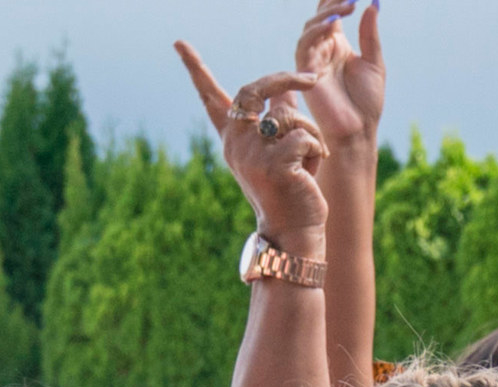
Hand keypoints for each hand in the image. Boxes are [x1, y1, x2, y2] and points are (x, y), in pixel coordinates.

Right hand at [178, 47, 328, 252]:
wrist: (293, 233)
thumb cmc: (290, 192)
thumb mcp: (280, 152)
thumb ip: (279, 120)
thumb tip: (286, 91)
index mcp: (232, 139)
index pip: (211, 98)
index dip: (196, 69)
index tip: (179, 43)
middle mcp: (236, 143)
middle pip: (254, 90)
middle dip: (285, 78)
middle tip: (309, 77)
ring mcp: (253, 154)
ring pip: (289, 114)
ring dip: (311, 132)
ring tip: (311, 158)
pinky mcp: (275, 165)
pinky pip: (304, 136)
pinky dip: (317, 148)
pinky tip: (313, 167)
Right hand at [293, 0, 383, 158]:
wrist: (359, 130)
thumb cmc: (367, 102)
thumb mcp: (374, 63)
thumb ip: (370, 34)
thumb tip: (373, 3)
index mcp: (338, 45)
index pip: (332, 15)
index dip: (337, 0)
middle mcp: (322, 49)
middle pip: (321, 18)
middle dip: (333, 3)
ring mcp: (312, 58)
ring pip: (312, 28)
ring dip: (328, 15)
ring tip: (348, 5)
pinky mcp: (305, 69)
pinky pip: (306, 45)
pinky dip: (319, 32)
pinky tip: (335, 25)